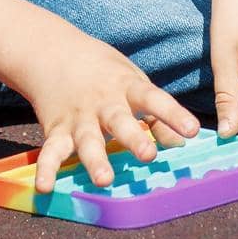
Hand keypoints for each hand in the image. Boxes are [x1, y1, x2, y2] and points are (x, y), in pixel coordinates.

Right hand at [11, 27, 202, 193]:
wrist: (51, 52)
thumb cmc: (103, 72)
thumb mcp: (133, 82)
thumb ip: (156, 113)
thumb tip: (181, 143)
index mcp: (126, 87)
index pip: (153, 99)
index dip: (173, 114)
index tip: (192, 130)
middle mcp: (103, 102)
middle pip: (119, 120)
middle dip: (134, 138)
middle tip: (149, 155)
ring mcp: (78, 117)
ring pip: (88, 140)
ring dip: (95, 160)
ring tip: (104, 180)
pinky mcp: (56, 130)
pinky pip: (51, 151)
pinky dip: (47, 169)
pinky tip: (45, 187)